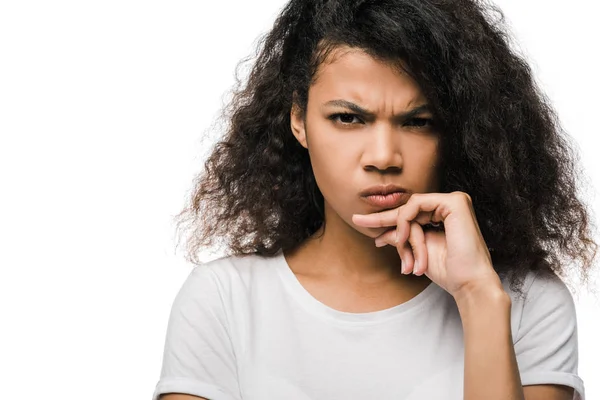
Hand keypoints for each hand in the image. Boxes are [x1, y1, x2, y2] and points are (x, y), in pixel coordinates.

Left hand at [352, 191, 501, 297]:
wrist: (468, 284)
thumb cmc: (448, 272)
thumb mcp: (416, 251)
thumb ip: (401, 238)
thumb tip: (380, 234)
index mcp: (443, 214)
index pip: (409, 213)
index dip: (385, 219)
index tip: (361, 221)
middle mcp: (449, 205)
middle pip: (406, 208)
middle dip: (383, 220)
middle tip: (358, 220)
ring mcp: (454, 201)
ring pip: (409, 208)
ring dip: (400, 230)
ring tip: (404, 251)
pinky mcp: (455, 202)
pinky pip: (416, 204)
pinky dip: (405, 221)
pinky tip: (404, 238)